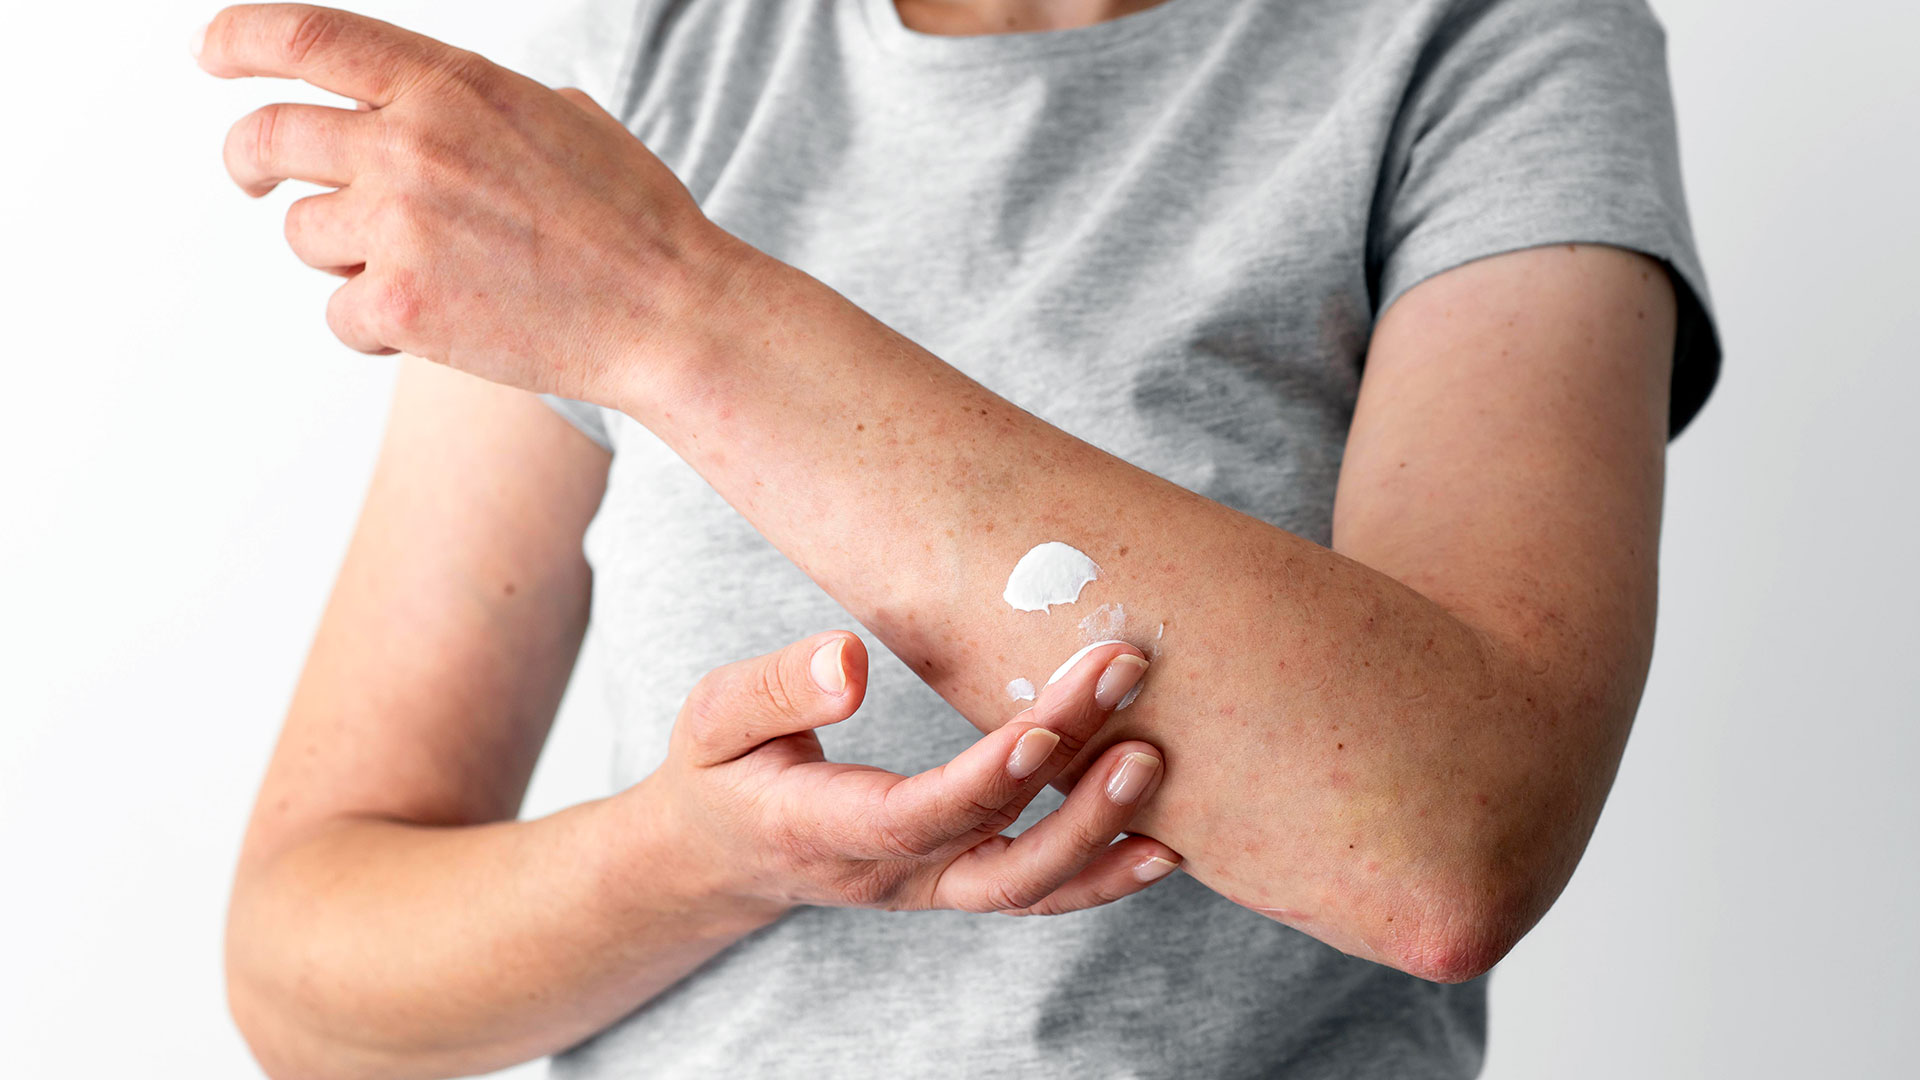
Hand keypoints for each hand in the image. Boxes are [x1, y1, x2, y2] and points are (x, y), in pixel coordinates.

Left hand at [196, 4, 722, 401]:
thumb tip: (447, 110)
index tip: (212, 52)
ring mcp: (397, 224)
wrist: (668, 311)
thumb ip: (486, 104)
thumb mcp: (566, 119)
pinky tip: (436, 324)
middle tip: (257, 180)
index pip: (306, 37)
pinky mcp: (398, 303)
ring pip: (302, 232)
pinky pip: (338, 312)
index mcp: (450, 85)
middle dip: (248, 161)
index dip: (239, 39)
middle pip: (268, 135)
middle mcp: (410, 144)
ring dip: (341, 253)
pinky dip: (373, 325)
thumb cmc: (635, 223)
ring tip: (421, 271)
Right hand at [635, 631, 1179, 918]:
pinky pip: (1041, 891)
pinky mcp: (962, 878)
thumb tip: (850, 662)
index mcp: (823, 831)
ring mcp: (933, 886)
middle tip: (1123, 682)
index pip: (921, 816)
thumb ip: (776, 690)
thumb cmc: (721, 769)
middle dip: (1075, 786)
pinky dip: (1105, 872)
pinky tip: (1164, 838)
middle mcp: (891, 874)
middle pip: (1000, 851)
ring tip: (1160, 758)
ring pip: (1032, 886)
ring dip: (1104, 830)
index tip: (1048, 725)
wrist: (723, 852)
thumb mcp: (714, 719)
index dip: (989, 779)